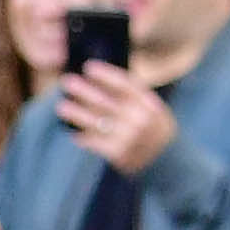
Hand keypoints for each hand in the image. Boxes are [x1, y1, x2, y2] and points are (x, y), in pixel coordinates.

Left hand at [53, 58, 179, 173]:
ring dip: (76, 113)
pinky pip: (95, 142)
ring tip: (61, 106)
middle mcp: (139, 119)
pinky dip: (83, 137)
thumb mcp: (152, 109)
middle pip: (105, 101)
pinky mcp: (118, 153)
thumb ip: (133, 97)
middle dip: (83, 91)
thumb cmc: (154, 130)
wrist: (168, 162)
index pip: (124, 84)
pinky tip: (73, 133)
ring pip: (95, 122)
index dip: (104, 75)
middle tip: (66, 82)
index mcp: (148, 104)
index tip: (88, 67)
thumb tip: (100, 82)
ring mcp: (128, 137)